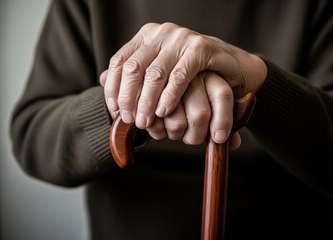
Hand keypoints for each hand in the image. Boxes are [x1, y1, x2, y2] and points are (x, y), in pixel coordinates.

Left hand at [101, 22, 265, 142]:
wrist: (231, 66)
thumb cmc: (191, 72)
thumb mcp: (159, 70)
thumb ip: (134, 74)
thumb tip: (102, 81)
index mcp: (147, 36)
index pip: (120, 62)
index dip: (113, 88)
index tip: (114, 109)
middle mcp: (161, 33)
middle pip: (134, 68)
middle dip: (128, 98)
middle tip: (130, 120)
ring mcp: (181, 38)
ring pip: (155, 74)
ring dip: (147, 102)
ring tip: (146, 122)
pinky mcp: (200, 48)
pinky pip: (179, 76)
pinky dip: (169, 96)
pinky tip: (164, 112)